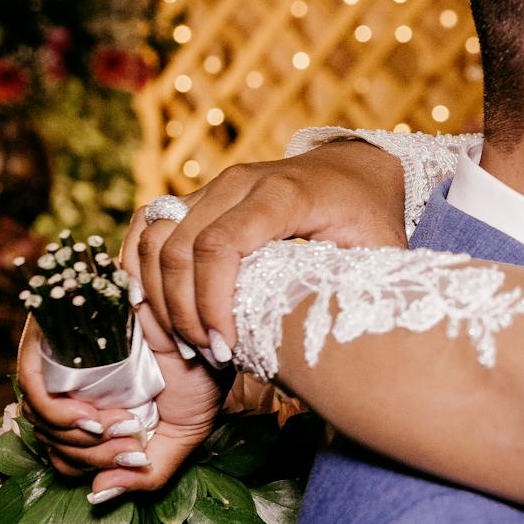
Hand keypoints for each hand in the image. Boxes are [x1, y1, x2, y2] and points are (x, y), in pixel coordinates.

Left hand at [17, 307, 231, 498]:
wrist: (208, 328)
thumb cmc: (200, 374)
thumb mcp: (179, 439)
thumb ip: (145, 476)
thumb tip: (97, 498)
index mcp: (101, 410)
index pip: (63, 454)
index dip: (89, 468)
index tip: (134, 460)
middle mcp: (77, 387)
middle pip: (50, 440)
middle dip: (91, 457)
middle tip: (132, 446)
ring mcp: (65, 361)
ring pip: (39, 418)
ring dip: (78, 439)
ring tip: (120, 428)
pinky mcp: (57, 334)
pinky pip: (33, 385)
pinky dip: (58, 413)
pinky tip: (91, 417)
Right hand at [123, 140, 405, 365]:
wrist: (355, 168)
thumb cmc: (370, 214)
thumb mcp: (381, 250)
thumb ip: (363, 287)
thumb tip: (347, 341)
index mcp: (283, 195)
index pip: (220, 247)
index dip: (211, 303)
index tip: (224, 349)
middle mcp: (239, 182)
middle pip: (180, 247)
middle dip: (183, 311)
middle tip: (206, 355)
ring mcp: (214, 186)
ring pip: (156, 237)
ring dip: (160, 295)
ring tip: (187, 341)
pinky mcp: (200, 195)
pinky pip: (151, 224)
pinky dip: (142, 266)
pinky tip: (153, 306)